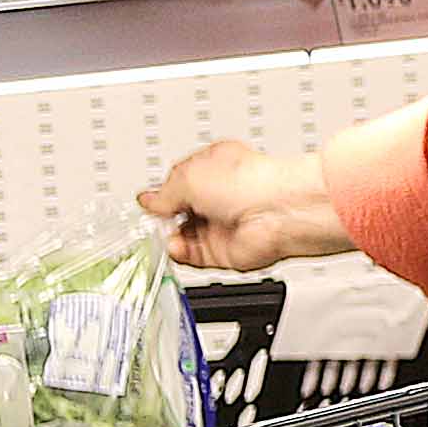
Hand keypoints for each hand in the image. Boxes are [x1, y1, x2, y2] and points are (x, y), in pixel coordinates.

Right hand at [141, 140, 351, 273]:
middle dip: (162, 219)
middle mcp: (219, 198)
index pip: (178, 185)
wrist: (279, 210)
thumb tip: (147, 201)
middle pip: (178, 214)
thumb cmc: (248, 182)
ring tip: (165, 234)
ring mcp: (222, 226)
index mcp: (211, 169)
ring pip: (183, 238)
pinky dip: (181, 254)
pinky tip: (176, 246)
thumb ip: (163, 193)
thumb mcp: (187, 176)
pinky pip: (194, 257)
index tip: (148, 204)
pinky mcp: (224, 252)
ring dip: (169, 238)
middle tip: (154, 221)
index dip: (161, 195)